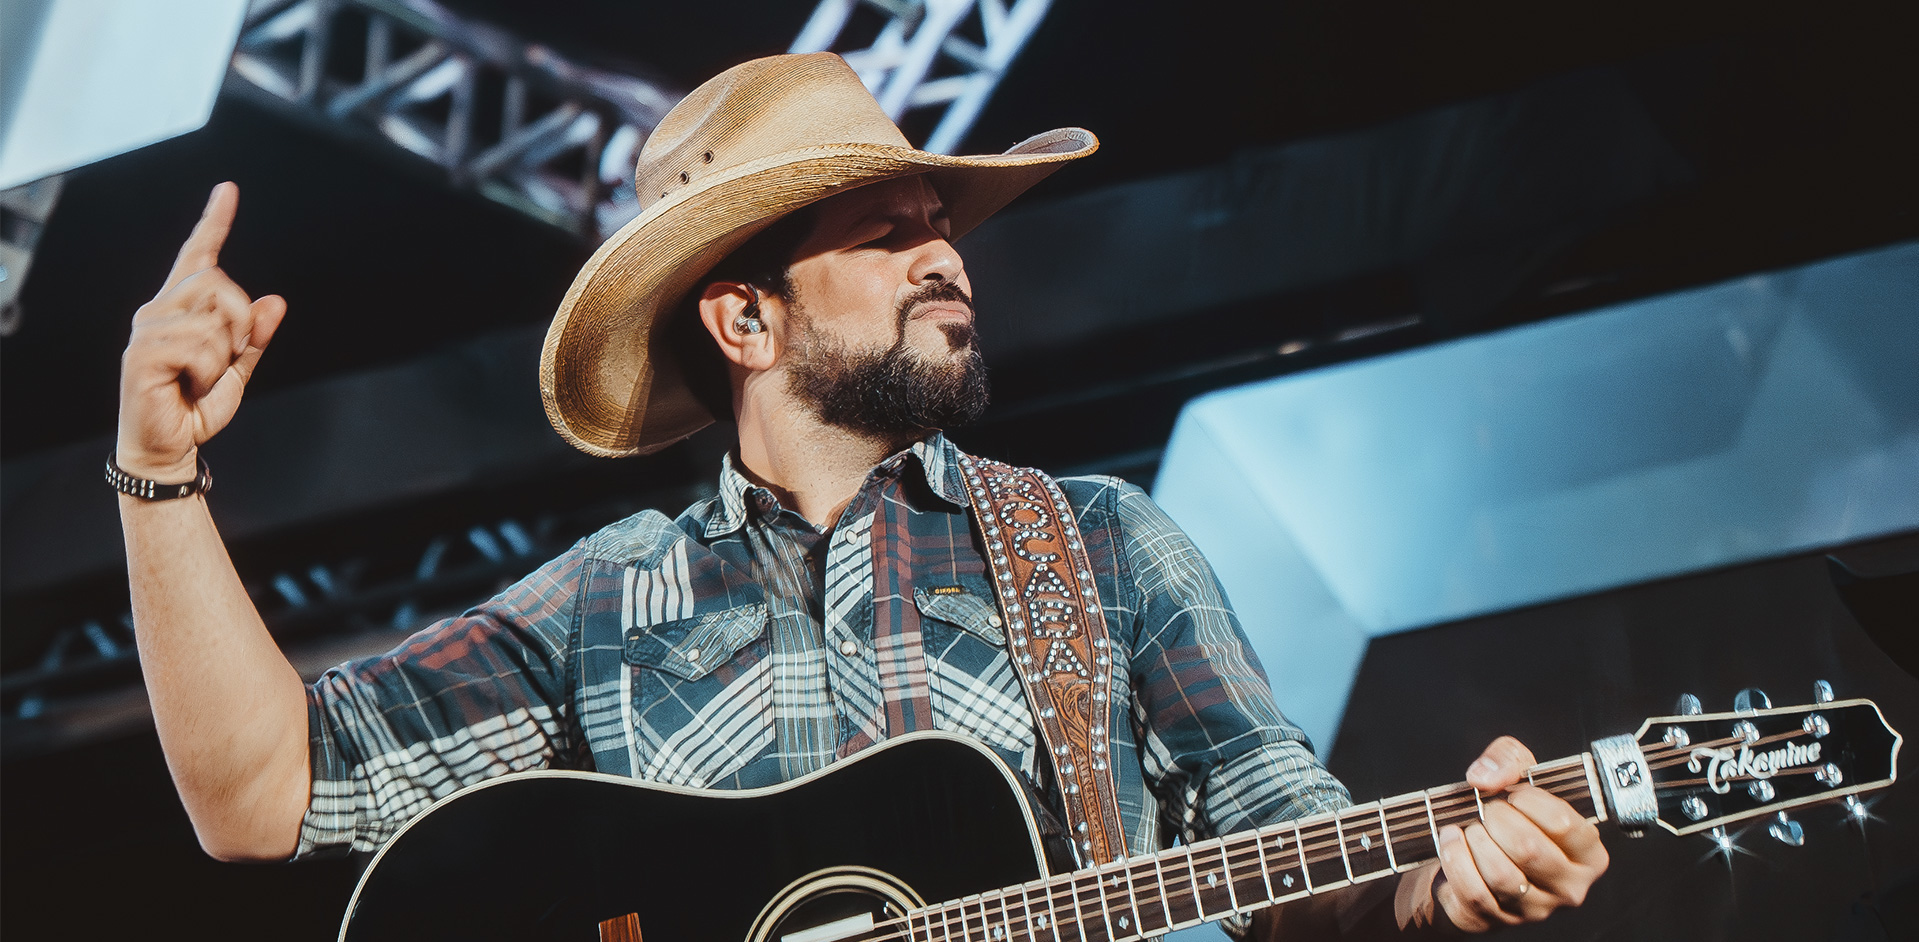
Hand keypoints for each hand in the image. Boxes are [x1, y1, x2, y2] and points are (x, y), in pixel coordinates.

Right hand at [117, 183, 285, 482]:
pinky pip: (199, 346)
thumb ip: (255, 338)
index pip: (198, 256)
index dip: (214, 223)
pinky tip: (189, 386)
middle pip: (219, 283)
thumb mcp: (236, 370)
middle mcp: (159, 310)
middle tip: (225, 359)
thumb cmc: (196, 407)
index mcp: (181, 309)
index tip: (228, 190)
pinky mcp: (142, 353)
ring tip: (200, 378)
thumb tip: (276, 301)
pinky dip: (209, 372)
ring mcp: (148, 330)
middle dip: (240, 323)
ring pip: (214, 317)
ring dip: (223, 355)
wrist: (169, 447)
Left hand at [1429, 736, 1609, 931]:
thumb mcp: (1516, 775)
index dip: (1529, 801)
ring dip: (1476, 841)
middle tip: (1487, 811)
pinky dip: (1456, 860)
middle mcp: (1570, 887)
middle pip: (1529, 849)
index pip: (1564, 824)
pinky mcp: (1499, 920)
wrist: (1471, 857)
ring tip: (1471, 827)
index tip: (1513, 795)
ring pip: (1501, 874)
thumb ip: (1509, 758)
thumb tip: (1486, 777)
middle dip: (1497, 820)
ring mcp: (1535, 909)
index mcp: (1588, 854)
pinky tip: (1452, 843)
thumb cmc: (1506, 817)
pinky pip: (1474, 891)